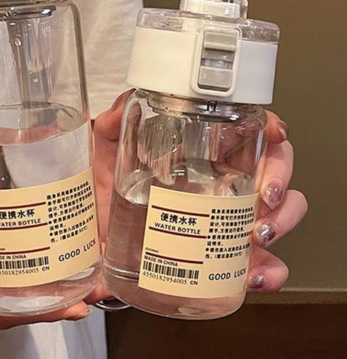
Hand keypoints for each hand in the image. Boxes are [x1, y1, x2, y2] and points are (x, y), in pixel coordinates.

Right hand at [0, 160, 102, 328]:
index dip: (37, 313)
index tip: (76, 305)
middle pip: (18, 297)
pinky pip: (17, 248)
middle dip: (59, 296)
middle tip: (97, 284)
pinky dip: (41, 249)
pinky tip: (65, 236)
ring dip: (56, 273)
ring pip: (22, 274)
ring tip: (91, 262)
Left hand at [93, 91, 307, 292]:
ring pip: (280, 211)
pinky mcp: (225, 255)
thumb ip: (111, 127)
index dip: (268, 127)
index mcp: (202, 154)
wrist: (100, 239)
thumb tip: (121, 108)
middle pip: (273, 168)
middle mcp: (222, 182)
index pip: (247, 132)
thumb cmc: (111, 193)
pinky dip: (269, 271)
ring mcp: (227, 218)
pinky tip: (253, 274)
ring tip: (258, 233)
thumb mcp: (108, 156)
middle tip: (264, 192)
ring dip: (282, 221)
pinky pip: (262, 264)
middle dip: (280, 177)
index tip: (273, 131)